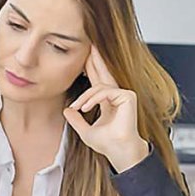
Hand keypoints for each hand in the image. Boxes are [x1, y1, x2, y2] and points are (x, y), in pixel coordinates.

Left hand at [64, 46, 148, 172]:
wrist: (118, 152)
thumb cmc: (107, 144)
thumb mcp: (85, 130)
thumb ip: (76, 120)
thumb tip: (66, 111)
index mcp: (108, 101)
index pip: (97, 80)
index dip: (90, 68)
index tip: (82, 57)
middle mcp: (116, 96)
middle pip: (103, 72)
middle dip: (95, 58)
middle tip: (90, 43)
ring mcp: (124, 95)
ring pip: (99, 86)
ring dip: (85, 97)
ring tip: (78, 108)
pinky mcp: (128, 97)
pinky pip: (106, 92)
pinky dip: (93, 99)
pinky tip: (85, 109)